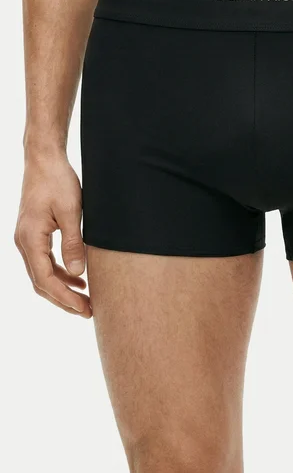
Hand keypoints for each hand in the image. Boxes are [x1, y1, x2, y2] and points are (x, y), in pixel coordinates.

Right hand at [15, 152, 91, 316]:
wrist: (44, 160)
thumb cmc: (57, 181)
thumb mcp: (70, 211)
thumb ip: (73, 242)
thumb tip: (78, 273)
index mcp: (30, 239)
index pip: (45, 279)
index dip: (65, 298)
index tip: (84, 308)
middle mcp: (24, 242)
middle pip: (41, 282)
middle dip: (64, 300)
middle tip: (88, 312)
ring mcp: (27, 239)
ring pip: (42, 274)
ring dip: (63, 288)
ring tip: (86, 301)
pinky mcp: (34, 234)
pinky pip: (45, 261)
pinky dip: (61, 273)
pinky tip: (78, 279)